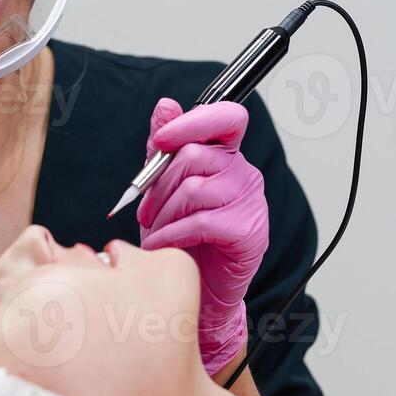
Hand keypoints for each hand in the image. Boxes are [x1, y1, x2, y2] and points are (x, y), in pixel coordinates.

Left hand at [137, 98, 269, 375]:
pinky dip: (171, 235)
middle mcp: (243, 173)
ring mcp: (250, 202)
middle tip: (144, 211)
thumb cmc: (180, 237)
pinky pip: (202, 221)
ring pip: (194, 189)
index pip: (227, 117)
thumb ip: (165, 149)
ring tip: (155, 233)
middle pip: (195, 155)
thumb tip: (165, 105)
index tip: (162, 140)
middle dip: (158, 184)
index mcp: (226, 155)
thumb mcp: (164, 190)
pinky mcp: (250, 232)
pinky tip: (160, 247)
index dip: (195, 121)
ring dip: (164, 214)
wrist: (196, 289)